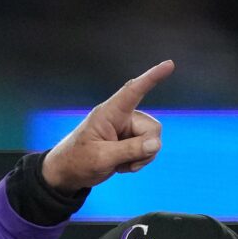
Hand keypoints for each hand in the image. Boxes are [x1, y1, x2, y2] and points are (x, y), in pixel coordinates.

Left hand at [41, 60, 173, 192]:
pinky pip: (148, 149)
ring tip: (119, 164)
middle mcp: (121, 117)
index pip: (133, 91)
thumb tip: (156, 143)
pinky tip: (121, 165)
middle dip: (144, 148)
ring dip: (141, 157)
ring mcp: (127, 129)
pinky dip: (139, 161)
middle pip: (152, 128)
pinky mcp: (130, 141)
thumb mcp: (101, 158)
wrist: (68, 174)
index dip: (152, 77)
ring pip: (153, 140)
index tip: (169, 64)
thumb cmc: (78, 161)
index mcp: (109, 113)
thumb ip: (129, 150)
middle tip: (123, 162)